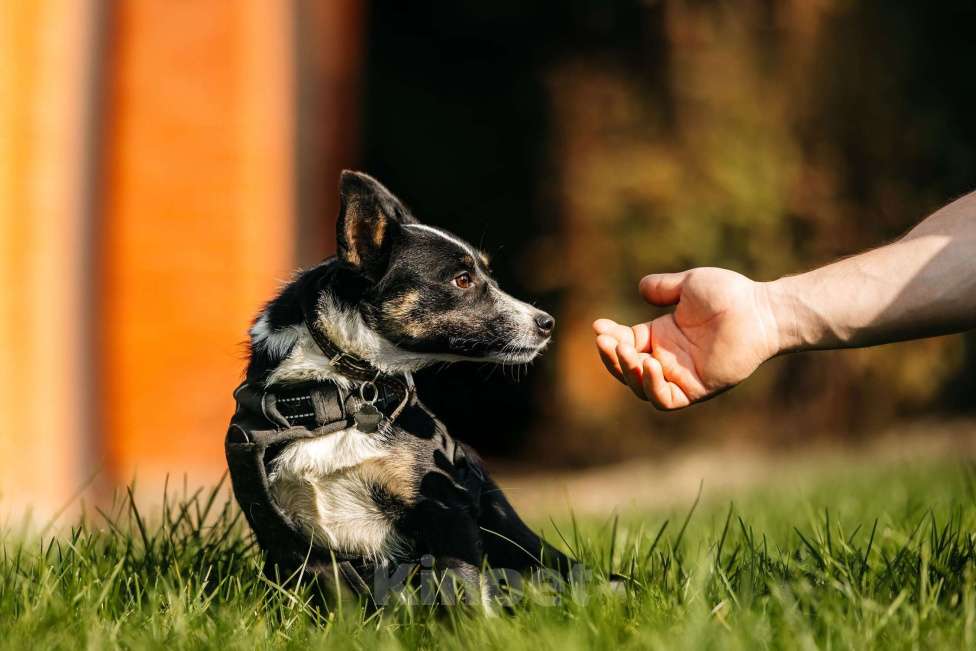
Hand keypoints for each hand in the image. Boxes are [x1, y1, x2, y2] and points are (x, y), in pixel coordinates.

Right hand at [593, 268, 781, 408]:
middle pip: (627, 368)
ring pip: (641, 387)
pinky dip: (651, 387)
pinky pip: (665, 400)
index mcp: (662, 336)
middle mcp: (668, 358)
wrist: (758, 310)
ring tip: (628, 354)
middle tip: (607, 342)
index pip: (626, 343)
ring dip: (628, 372)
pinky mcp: (696, 389)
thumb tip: (641, 288)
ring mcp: (681, 376)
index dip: (610, 338)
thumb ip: (664, 288)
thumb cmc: (729, 295)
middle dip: (613, 357)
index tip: (598, 326)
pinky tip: (649, 366)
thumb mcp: (688, 285)